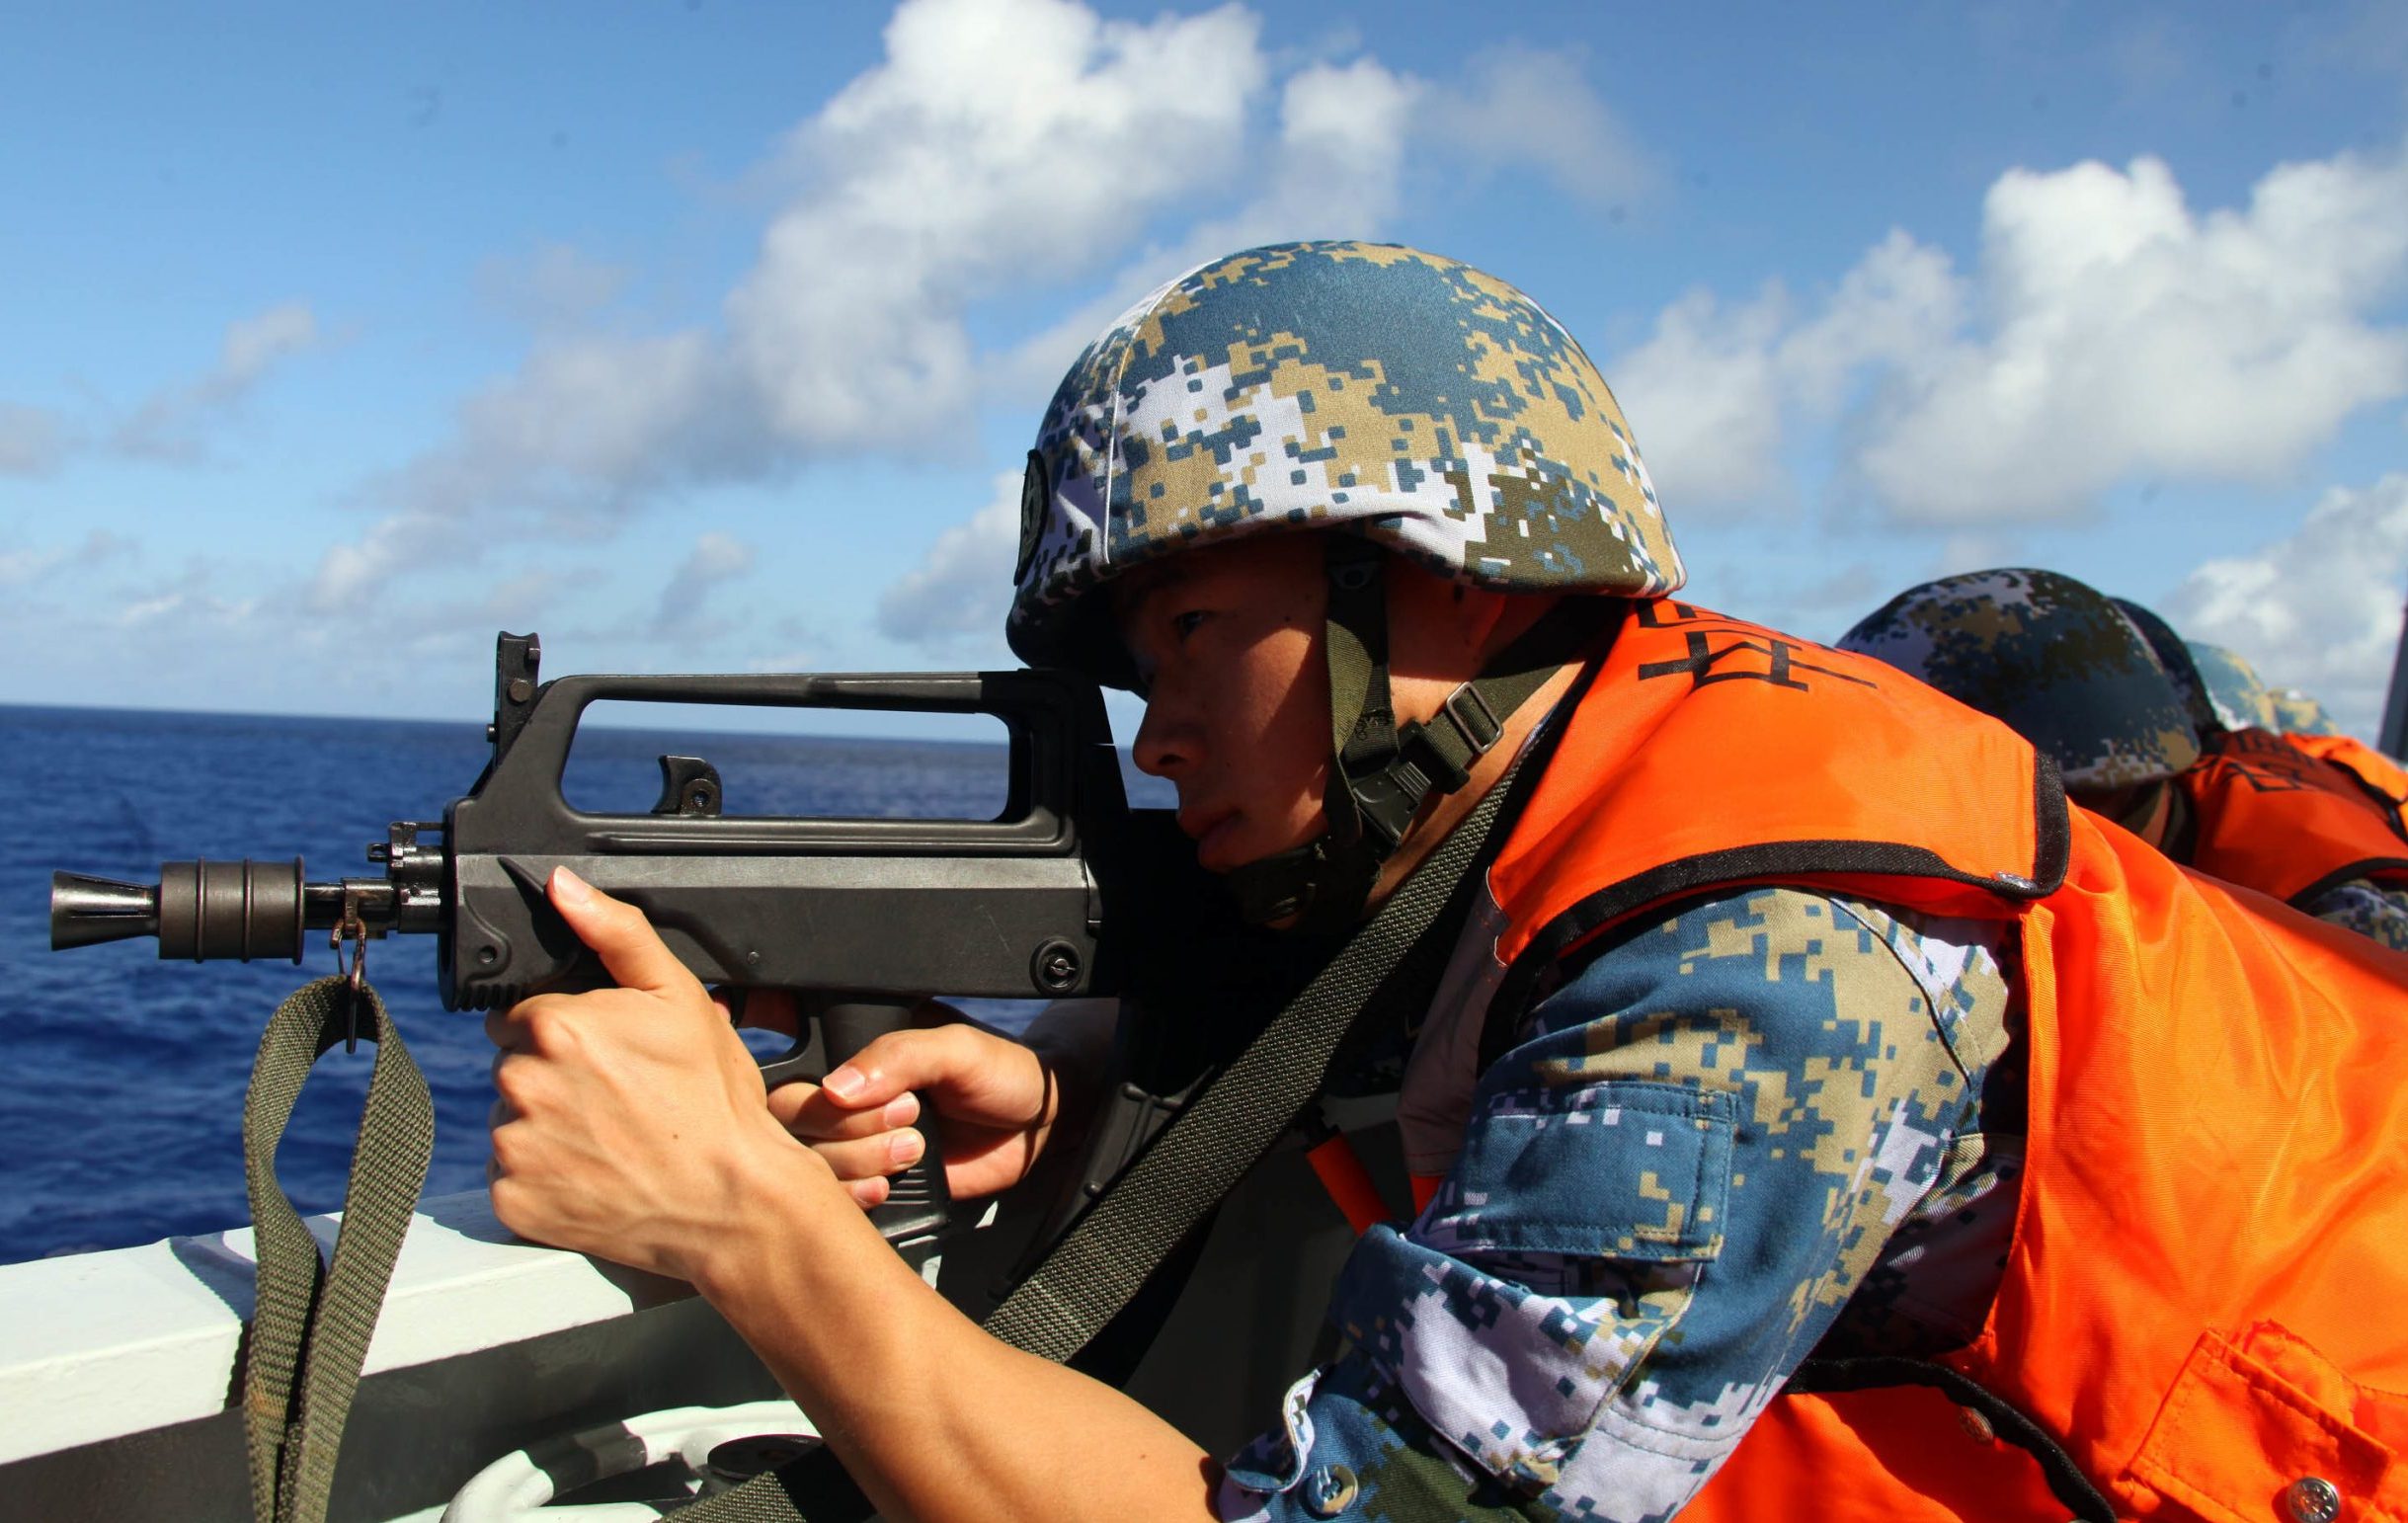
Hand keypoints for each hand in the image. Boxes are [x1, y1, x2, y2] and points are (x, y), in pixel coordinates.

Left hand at [485, 867, 827, 1281]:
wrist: (731, 1202)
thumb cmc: (713, 1102)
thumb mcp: (680, 999)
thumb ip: (617, 933)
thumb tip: (563, 887)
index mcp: (556, 1026)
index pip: (526, 1014)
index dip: (570, 1031)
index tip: (610, 1056)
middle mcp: (522, 1083)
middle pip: (516, 1065)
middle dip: (556, 1076)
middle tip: (617, 1097)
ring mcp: (514, 1147)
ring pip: (512, 1120)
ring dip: (547, 1125)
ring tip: (609, 1137)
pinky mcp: (512, 1201)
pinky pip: (511, 1175)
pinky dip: (543, 1176)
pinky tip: (593, 1171)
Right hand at [740, 1000, 1062, 1206]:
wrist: (1038, 1128)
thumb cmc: (1002, 1073)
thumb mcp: (957, 1048)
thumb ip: (899, 1056)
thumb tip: (836, 1087)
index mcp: (856, 1047)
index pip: (796, 1060)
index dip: (801, 1079)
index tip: (838, 1093)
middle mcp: (846, 1094)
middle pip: (791, 1115)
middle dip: (842, 1124)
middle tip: (907, 1116)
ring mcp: (854, 1140)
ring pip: (807, 1160)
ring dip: (855, 1159)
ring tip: (912, 1148)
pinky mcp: (870, 1181)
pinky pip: (833, 1196)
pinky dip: (853, 1195)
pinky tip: (888, 1184)